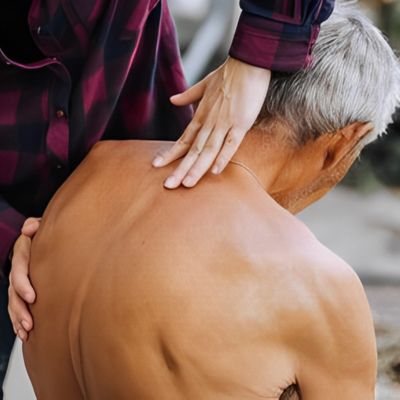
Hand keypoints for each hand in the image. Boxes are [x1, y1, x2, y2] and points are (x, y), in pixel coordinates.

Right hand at [8, 217, 40, 340]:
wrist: (41, 240)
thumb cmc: (44, 234)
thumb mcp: (41, 226)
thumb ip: (35, 225)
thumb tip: (29, 228)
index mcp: (23, 254)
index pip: (20, 269)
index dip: (23, 284)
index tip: (32, 297)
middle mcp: (18, 270)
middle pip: (14, 292)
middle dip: (20, 308)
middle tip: (30, 322)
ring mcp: (18, 282)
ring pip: (14, 303)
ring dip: (18, 318)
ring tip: (26, 331)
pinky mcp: (22, 292)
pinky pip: (17, 308)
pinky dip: (18, 321)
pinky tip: (24, 333)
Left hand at [152, 57, 270, 188]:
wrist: (247, 61)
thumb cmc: (228, 73)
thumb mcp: (204, 84)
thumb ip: (188, 95)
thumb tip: (172, 100)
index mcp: (201, 116)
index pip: (183, 139)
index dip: (170, 153)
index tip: (157, 165)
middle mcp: (209, 122)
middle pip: (193, 150)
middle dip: (180, 169)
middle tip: (168, 186)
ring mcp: (224, 123)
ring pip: (208, 150)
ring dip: (198, 168)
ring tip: (187, 184)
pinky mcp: (241, 123)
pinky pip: (231, 143)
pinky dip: (223, 157)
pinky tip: (216, 171)